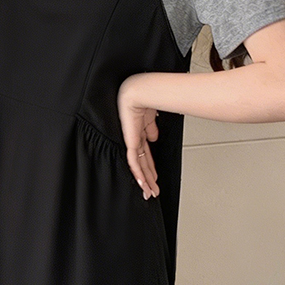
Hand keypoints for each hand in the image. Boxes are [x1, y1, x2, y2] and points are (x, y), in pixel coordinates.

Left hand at [117, 74, 159, 197]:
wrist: (139, 91)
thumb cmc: (143, 98)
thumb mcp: (150, 118)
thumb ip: (151, 129)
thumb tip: (154, 138)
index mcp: (139, 134)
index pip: (144, 156)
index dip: (149, 169)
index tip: (154, 179)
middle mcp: (134, 139)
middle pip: (142, 164)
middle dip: (148, 180)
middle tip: (151, 192)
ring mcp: (132, 141)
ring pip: (137, 167)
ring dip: (145, 181)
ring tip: (149, 192)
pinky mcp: (130, 141)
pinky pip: (133, 161)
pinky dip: (138, 173)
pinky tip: (142, 183)